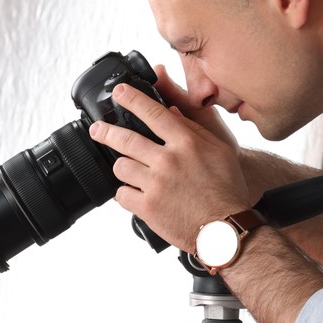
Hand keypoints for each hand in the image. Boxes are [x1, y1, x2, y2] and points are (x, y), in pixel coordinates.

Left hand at [88, 79, 250, 251]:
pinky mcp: (147, 207)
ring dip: (123, 167)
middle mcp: (168, 161)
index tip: (119, 92)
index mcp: (187, 143)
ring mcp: (155, 184)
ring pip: (121, 166)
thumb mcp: (219, 151)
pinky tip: (136, 194)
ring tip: (130, 171)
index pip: (153, 113)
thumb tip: (171, 112)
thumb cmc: (226, 190)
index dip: (132, 99)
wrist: (225, 230)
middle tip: (97, 129)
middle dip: (106, 131)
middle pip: (126, 139)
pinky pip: (122, 194)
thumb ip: (194, 130)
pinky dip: (126, 194)